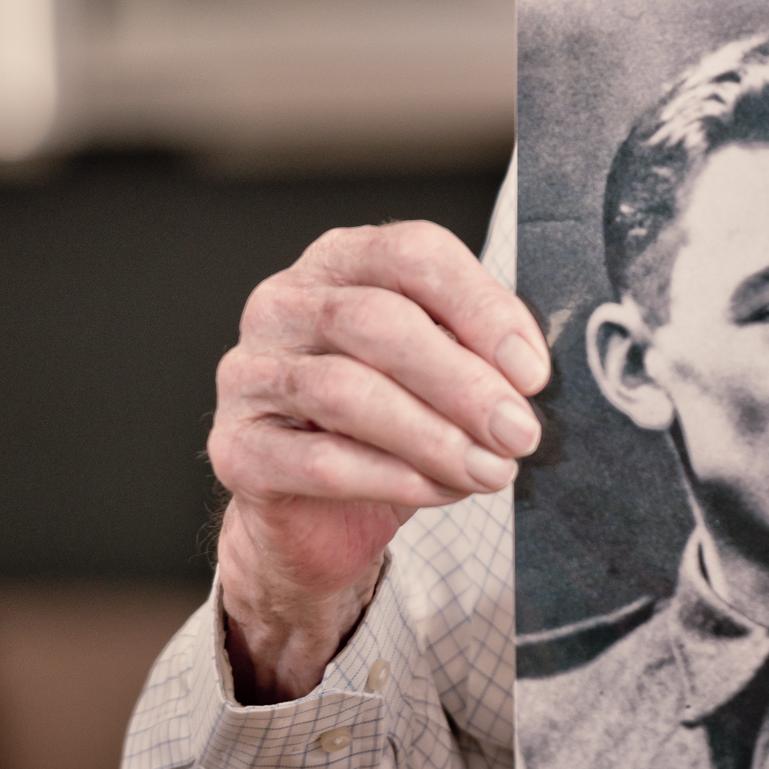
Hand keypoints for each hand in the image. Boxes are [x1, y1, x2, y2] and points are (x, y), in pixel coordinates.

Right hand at [207, 221, 549, 701]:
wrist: (319, 515)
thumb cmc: (390, 422)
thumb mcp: (441, 372)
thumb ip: (476, 352)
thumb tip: (526, 371)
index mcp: (340, 261)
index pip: (412, 254)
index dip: (480, 308)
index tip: (533, 372)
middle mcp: (283, 303)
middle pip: (377, 321)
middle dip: (462, 381)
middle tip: (519, 431)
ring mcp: (248, 373)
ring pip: (346, 391)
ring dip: (433, 436)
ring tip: (492, 471)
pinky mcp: (235, 448)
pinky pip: (318, 460)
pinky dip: (391, 477)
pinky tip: (440, 492)